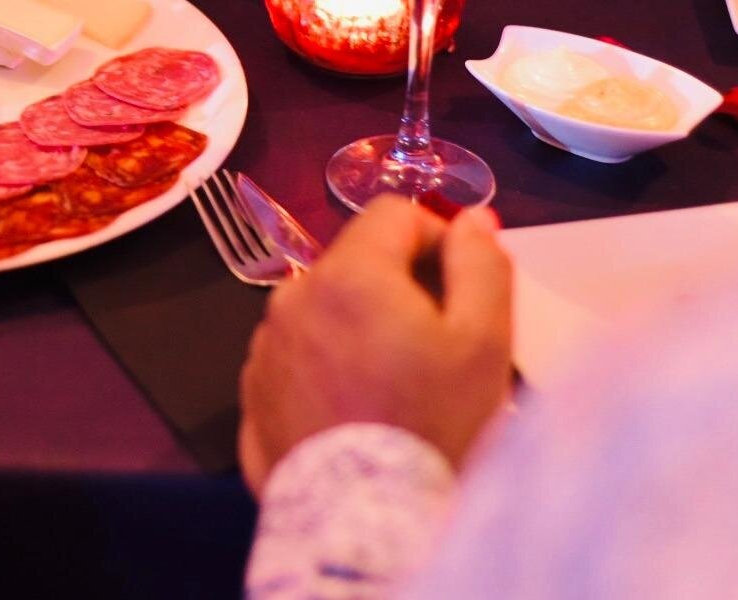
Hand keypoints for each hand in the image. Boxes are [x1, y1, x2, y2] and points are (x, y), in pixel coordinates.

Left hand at [238, 195, 511, 494]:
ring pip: (325, 310)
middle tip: (436, 345)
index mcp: (349, 274)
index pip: (393, 213)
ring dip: (359, 327)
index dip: (436, 238)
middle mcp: (293, 298)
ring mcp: (265, 348)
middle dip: (399, 287)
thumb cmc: (433, 426)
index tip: (459, 286)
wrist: (366, 524)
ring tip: (396, 384)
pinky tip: (358, 410)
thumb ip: (480, 264)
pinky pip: (299, 357)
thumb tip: (472, 217)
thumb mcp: (483, 342)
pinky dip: (327, 368)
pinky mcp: (254, 394)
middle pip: (357, 262)